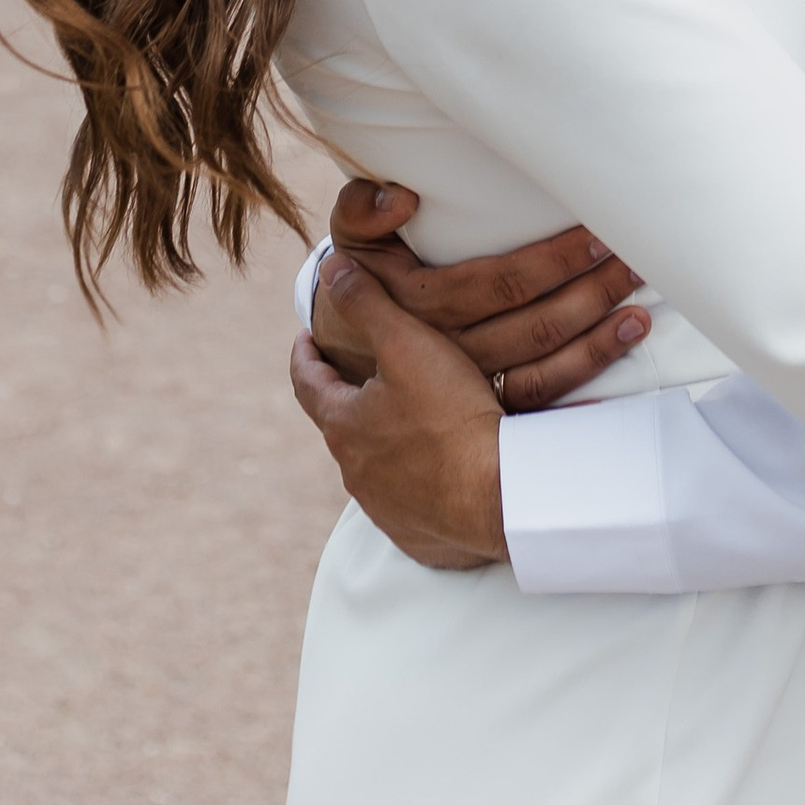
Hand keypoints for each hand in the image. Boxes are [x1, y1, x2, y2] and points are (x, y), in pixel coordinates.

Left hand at [290, 257, 508, 568]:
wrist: (499, 499)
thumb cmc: (451, 417)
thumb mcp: (407, 344)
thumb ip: (366, 302)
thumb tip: (330, 269)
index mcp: (343, 425)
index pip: (307, 382)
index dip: (305, 355)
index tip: (307, 338)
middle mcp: (355, 473)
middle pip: (342, 425)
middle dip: (350, 397)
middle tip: (364, 373)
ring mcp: (386, 509)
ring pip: (376, 466)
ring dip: (384, 442)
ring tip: (410, 419)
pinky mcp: (419, 535)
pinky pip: (410, 504)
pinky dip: (416, 482)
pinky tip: (441, 472)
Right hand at [317, 176, 652, 415]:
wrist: (347, 356)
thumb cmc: (363, 283)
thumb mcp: (352, 242)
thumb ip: (361, 210)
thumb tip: (400, 199)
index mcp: (422, 307)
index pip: (499, 282)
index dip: (551, 262)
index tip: (596, 236)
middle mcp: (449, 353)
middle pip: (533, 326)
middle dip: (590, 293)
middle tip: (636, 263)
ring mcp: (468, 391)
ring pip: (541, 369)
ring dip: (595, 343)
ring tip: (640, 313)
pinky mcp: (483, 414)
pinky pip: (538, 408)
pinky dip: (579, 389)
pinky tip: (615, 367)